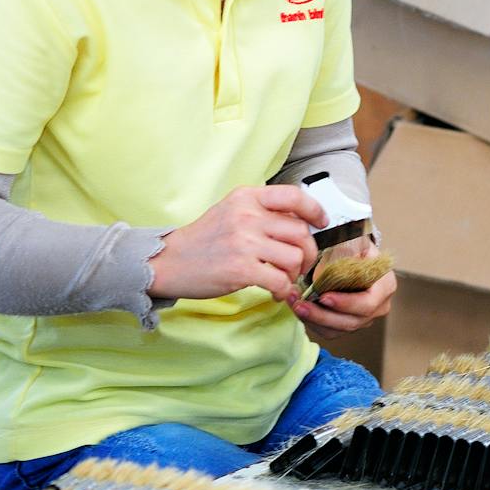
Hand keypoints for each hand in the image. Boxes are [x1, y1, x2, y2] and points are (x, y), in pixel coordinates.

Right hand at [149, 185, 325, 302]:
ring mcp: (244, 242)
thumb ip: (260, 211)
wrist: (168, 261)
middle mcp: (247, 216)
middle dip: (308, 253)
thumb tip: (299, 222)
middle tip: (299, 266)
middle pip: (301, 232)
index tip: (321, 222)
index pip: (293, 196)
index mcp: (246, 198)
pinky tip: (275, 293)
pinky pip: (280, 280)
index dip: (314, 210)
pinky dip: (284, 291)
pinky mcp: (241, 268)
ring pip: (295, 257)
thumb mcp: (230, 211)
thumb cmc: (203, 240)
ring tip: (282, 280)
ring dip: (294, 274)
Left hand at [292, 236, 396, 340]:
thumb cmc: (354, 247)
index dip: (346, 303)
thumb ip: (348, 250)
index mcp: (384, 286)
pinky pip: (328, 331)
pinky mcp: (346, 325)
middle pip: (351, 321)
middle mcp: (378, 307)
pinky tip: (298, 308)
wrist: (351, 255)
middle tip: (301, 304)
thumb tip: (331, 260)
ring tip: (295, 304)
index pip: (367, 303)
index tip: (324, 296)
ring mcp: (362, 319)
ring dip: (313, 319)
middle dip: (322, 315)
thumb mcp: (355, 242)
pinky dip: (311, 322)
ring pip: (337, 329)